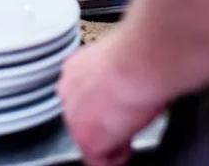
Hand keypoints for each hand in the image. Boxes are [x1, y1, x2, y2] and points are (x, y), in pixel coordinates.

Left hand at [58, 35, 165, 165]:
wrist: (141, 61)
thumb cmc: (141, 53)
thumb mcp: (119, 58)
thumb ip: (112, 72)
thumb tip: (125, 78)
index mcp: (75, 68)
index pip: (83, 95)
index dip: (103, 105)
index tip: (118, 107)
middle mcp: (67, 91)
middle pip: (82, 117)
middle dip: (103, 122)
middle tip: (127, 120)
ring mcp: (73, 117)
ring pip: (89, 139)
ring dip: (110, 139)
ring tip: (131, 129)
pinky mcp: (87, 140)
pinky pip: (99, 161)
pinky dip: (118, 157)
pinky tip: (130, 145)